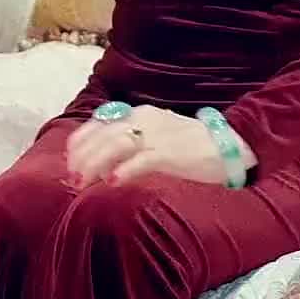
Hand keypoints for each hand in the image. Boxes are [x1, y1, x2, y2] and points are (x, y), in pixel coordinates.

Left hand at [67, 106, 250, 189]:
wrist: (231, 147)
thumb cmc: (191, 147)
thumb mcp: (158, 135)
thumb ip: (132, 143)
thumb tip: (101, 165)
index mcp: (141, 114)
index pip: (100, 122)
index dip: (80, 142)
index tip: (68, 161)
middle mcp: (146, 120)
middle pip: (103, 135)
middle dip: (82, 158)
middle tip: (70, 180)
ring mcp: (159, 136)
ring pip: (116, 146)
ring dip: (94, 165)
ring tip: (82, 184)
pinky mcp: (172, 154)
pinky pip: (142, 160)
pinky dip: (123, 171)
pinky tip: (110, 183)